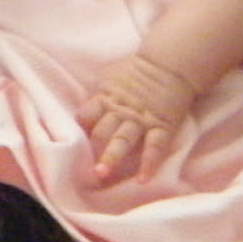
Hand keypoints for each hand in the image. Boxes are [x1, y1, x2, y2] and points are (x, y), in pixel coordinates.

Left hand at [80, 54, 195, 182]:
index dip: (79, 129)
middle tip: (82, 168)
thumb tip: (84, 111)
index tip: (72, 144)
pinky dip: (150, 164)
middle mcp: (121, 110)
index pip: (86, 115)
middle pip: (102, 131)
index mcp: (105, 97)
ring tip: (102, 174)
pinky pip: (155, 147)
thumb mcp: (111, 77)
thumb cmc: (138, 69)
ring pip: (123, 140)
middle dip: (91, 148)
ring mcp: (142, 119)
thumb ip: (99, 94)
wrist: (170, 62)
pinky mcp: (162, 125)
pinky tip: (143, 179)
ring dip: (112, 157)